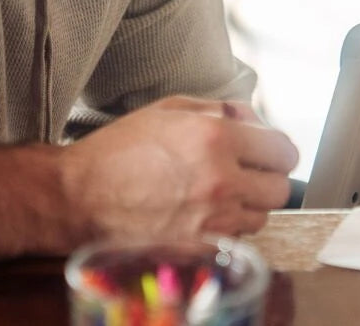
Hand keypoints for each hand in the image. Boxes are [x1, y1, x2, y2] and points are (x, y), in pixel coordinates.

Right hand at [58, 96, 297, 245]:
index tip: (267, 152)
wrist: (77, 197)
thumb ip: (219, 109)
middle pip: (279, 189)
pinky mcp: (198, 249)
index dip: (275, 150)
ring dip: (247, 207)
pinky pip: (236, 241)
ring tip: (218, 195)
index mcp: (215, 138)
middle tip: (245, 173)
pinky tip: (204, 216)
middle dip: (265, 179)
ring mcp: (211, 219)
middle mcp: (220, 181)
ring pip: (261, 218)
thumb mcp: (168, 110)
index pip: (283, 150)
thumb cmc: (117, 151)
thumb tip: (250, 118)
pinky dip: (228, 230)